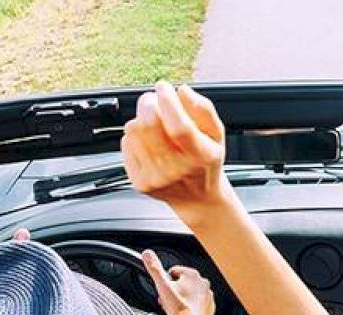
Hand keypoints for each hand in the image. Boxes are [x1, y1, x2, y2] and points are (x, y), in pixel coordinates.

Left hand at [122, 81, 230, 214]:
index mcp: (201, 156)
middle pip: (149, 126)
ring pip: (133, 132)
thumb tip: (182, 90)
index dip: (168, 102)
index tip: (164, 87)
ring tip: (154, 123)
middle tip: (154, 100)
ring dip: (141, 119)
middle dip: (148, 103)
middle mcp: (177, 170)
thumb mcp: (216, 134)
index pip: (179, 126)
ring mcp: (155, 178)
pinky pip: (126, 145)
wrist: (197, 199)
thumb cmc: (206, 161)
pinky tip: (149, 142)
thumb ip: (203, 109)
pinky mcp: (140, 182)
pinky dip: (135, 137)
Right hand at [142, 249, 215, 314]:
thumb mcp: (162, 286)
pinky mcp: (209, 306)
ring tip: (176, 309)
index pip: (172, 272)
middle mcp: (202, 282)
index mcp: (191, 274)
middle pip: (181, 283)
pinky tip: (185, 313)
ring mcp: (207, 294)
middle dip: (173, 291)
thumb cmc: (181, 308)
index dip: (165, 282)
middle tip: (169, 302)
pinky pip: (196, 303)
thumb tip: (147, 254)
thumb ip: (154, 269)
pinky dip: (190, 307)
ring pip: (189, 293)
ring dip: (181, 299)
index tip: (164, 292)